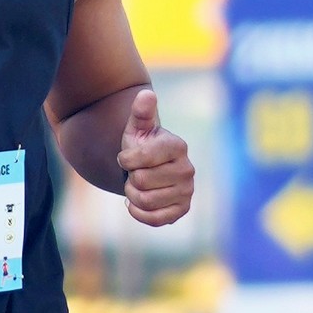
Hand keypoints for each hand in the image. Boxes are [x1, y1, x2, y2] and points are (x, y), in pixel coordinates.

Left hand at [118, 85, 194, 226]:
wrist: (148, 169)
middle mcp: (188, 169)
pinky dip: (138, 212)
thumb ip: (141, 111)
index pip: (140, 158)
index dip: (125, 159)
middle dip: (129, 178)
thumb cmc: (141, 146)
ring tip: (137, 185)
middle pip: (140, 181)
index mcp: (178, 146)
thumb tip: (146, 94)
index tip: (126, 156)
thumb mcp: (138, 128)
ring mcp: (187, 191)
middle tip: (135, 172)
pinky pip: (154, 219)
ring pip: (145, 200)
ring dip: (132, 195)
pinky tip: (136, 203)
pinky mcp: (182, 210)